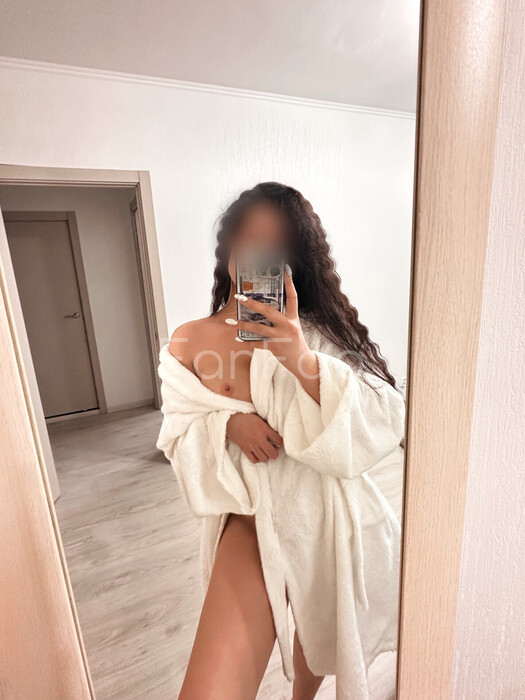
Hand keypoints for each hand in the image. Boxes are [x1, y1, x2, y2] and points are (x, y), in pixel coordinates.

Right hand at [226, 413, 282, 463]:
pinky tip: (258, 454)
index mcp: (264, 429)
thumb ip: (269, 426)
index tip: (282, 444)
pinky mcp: (245, 449)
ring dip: (267, 456)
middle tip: (274, 450)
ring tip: (266, 452)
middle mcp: (259, 438)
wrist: (232, 420)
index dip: (282, 443)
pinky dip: (258, 459)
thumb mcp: (260, 419)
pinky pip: (254, 460)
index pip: (279, 440)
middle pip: (273, 453)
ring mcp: (251, 445)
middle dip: (275, 453)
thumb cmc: (247, 417)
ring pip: (264, 459)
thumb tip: (278, 433)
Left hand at [229, 266, 319, 400]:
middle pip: (269, 311)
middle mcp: (288, 325)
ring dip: (244, 324)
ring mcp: (282, 337)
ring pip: (259, 328)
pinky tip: (237, 337)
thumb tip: (262, 309)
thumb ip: (280, 318)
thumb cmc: (294, 343)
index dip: (289, 283)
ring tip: (232, 321)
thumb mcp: (292, 327)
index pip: (292, 297)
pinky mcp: (276, 348)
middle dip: (252, 303)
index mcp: (293, 317)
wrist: (303, 362)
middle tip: (240, 297)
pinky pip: (257, 343)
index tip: (285, 270)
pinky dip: (246, 341)